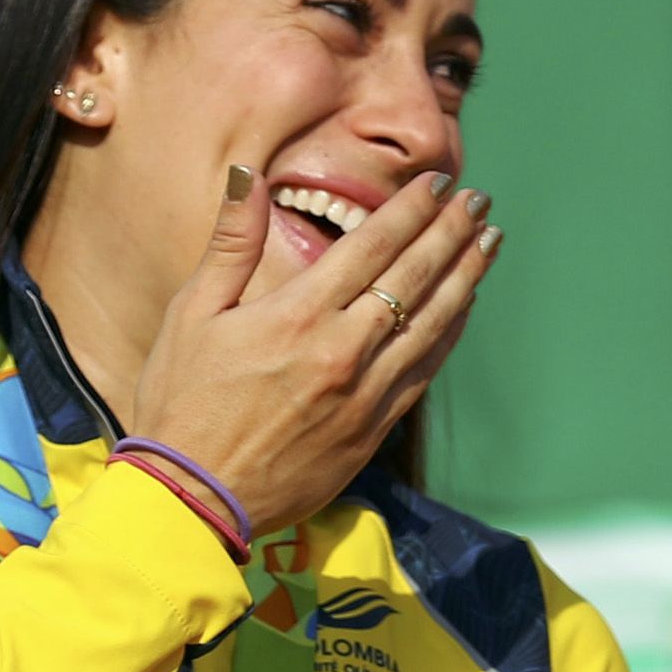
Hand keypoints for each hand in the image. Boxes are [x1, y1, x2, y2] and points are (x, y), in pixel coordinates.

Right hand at [123, 165, 500, 534]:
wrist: (194, 496)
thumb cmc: (182, 401)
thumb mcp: (191, 314)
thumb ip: (231, 242)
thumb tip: (247, 175)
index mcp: (296, 316)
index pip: (372, 246)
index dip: (412, 210)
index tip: (439, 184)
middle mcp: (341, 351)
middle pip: (414, 278)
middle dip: (451, 233)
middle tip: (480, 202)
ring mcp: (365, 394)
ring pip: (432, 323)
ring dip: (466, 277)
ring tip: (489, 242)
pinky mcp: (374, 430)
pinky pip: (424, 370)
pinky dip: (450, 333)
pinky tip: (464, 307)